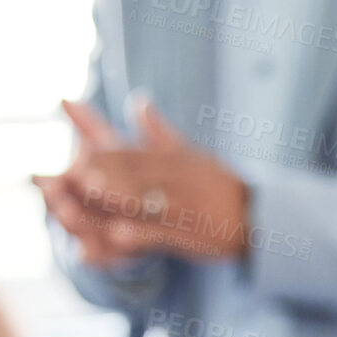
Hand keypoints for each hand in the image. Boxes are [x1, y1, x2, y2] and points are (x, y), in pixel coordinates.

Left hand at [33, 97, 249, 265]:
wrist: (258, 219)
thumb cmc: (219, 187)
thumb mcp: (192, 155)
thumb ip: (160, 132)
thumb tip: (137, 100)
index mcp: (179, 160)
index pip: (139, 153)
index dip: (110, 154)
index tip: (83, 154)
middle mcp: (182, 180)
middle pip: (141, 174)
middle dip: (110, 173)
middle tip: (77, 173)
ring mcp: (188, 208)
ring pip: (151, 200)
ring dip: (121, 196)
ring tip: (94, 194)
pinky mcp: (192, 235)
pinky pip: (164, 233)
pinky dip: (141, 234)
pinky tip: (117, 237)